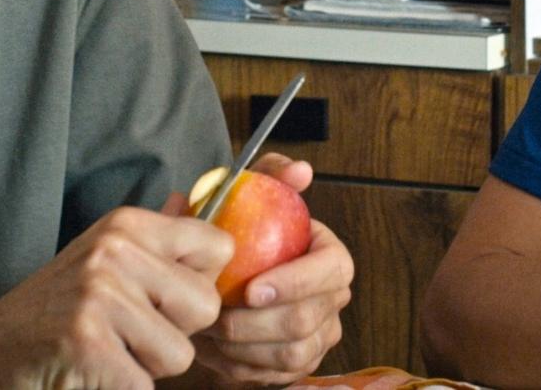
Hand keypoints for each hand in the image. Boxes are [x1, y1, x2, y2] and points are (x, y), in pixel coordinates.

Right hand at [0, 206, 234, 388]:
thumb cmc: (54, 308)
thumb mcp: (103, 260)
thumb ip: (155, 239)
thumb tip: (192, 200)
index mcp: (127, 225)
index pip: (218, 247)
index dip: (202, 284)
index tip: (166, 300)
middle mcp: (115, 251)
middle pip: (206, 306)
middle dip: (176, 333)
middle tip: (127, 333)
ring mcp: (100, 295)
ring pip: (180, 355)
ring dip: (147, 368)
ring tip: (106, 351)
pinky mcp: (88, 343)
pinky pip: (143, 385)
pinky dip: (120, 389)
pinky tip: (89, 371)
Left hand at [191, 154, 353, 385]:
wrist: (227, 274)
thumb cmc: (242, 232)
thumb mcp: (251, 194)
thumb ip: (272, 174)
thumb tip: (301, 171)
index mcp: (330, 256)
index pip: (332, 270)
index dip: (296, 283)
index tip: (252, 289)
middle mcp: (333, 299)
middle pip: (306, 320)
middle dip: (255, 323)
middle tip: (213, 315)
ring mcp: (320, 335)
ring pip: (291, 354)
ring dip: (243, 347)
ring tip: (207, 331)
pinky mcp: (299, 365)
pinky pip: (274, 376)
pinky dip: (239, 366)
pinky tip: (212, 349)